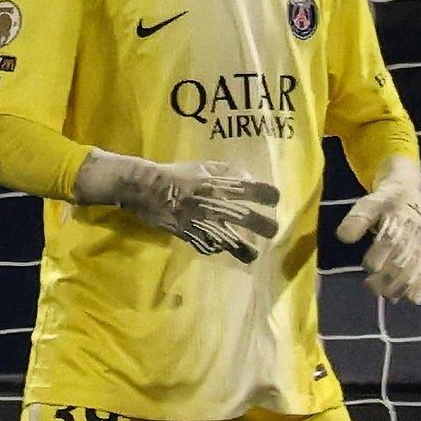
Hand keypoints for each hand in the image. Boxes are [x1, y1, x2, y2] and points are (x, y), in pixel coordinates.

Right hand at [79, 152, 281, 260]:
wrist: (145, 189)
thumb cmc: (175, 174)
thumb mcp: (202, 166)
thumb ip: (227, 171)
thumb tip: (248, 178)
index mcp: (216, 184)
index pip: (249, 189)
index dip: (266, 194)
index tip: (275, 199)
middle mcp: (211, 205)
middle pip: (244, 217)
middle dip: (263, 225)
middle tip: (273, 231)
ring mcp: (200, 222)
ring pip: (227, 239)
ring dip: (243, 248)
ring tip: (252, 255)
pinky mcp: (188, 235)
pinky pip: (206, 246)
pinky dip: (215, 248)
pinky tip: (220, 248)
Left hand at [336, 157, 420, 303]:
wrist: (408, 194)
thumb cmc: (385, 201)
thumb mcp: (369, 203)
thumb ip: (357, 219)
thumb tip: (343, 237)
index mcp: (398, 222)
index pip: (389, 242)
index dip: (379, 257)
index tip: (368, 266)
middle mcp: (412, 236)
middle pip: (402, 261)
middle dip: (388, 277)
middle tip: (371, 287)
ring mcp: (420, 246)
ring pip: (415, 269)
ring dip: (403, 286)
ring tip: (389, 297)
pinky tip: (413, 299)